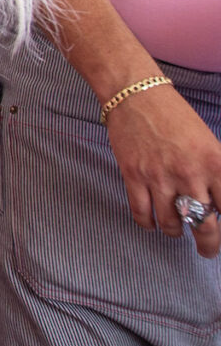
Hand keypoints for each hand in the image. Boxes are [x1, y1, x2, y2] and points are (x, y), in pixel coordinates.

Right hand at [103, 83, 220, 256]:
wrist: (136, 95)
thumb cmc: (175, 116)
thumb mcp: (209, 143)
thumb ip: (216, 174)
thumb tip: (217, 203)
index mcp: (215, 164)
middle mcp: (189, 175)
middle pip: (204, 226)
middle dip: (208, 245)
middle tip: (207, 250)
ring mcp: (159, 177)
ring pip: (172, 224)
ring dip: (175, 232)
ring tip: (176, 231)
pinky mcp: (133, 176)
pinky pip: (142, 214)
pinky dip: (148, 224)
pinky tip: (152, 223)